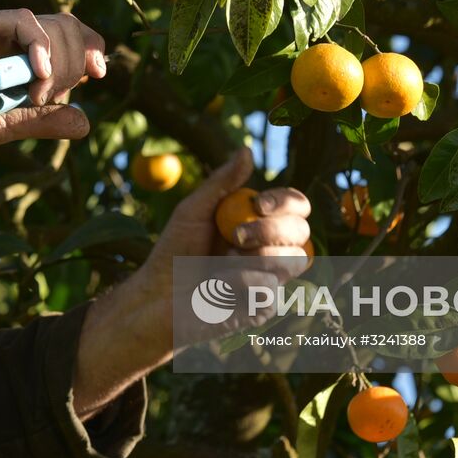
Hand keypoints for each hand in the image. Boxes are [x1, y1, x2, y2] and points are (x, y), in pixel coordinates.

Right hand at [0, 9, 105, 147]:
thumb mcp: (4, 125)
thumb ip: (43, 121)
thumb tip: (86, 122)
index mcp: (19, 53)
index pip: (69, 35)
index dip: (90, 49)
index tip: (97, 74)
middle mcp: (8, 34)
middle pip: (68, 27)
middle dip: (74, 61)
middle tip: (49, 95)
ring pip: (52, 23)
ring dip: (57, 61)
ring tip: (37, 95)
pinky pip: (24, 22)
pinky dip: (40, 47)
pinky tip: (38, 77)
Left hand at [72, 148, 312, 417]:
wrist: (155, 297)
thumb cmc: (173, 251)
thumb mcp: (193, 211)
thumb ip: (222, 182)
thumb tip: (247, 150)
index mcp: (259, 222)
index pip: (295, 206)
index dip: (285, 202)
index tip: (258, 205)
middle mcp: (270, 249)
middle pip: (301, 233)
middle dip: (271, 231)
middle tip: (235, 237)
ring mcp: (269, 279)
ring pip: (293, 261)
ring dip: (254, 259)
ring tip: (220, 264)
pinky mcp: (261, 308)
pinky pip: (271, 291)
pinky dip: (242, 285)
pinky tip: (218, 289)